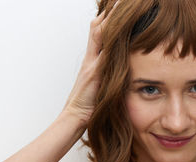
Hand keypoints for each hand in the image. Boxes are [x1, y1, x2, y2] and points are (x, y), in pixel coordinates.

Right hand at [62, 0, 119, 125]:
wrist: (75, 117)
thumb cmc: (88, 105)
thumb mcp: (98, 86)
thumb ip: (105, 75)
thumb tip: (117, 70)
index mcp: (92, 61)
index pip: (98, 33)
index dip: (107, 19)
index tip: (116, 7)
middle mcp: (91, 59)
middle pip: (98, 28)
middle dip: (108, 13)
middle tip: (120, 1)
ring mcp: (92, 63)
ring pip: (100, 34)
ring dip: (110, 18)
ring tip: (120, 4)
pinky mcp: (95, 72)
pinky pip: (104, 50)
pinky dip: (110, 36)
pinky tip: (119, 27)